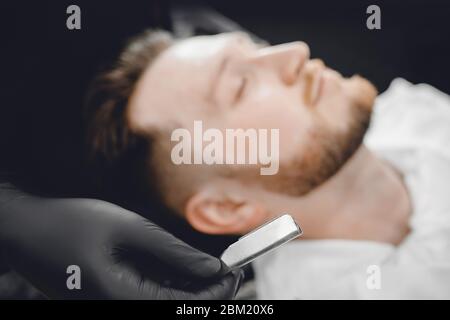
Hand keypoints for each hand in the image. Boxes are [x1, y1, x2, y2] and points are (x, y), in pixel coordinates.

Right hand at [0, 183, 242, 298]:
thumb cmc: (70, 223)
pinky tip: (181, 265)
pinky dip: (168, 280)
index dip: (215, 293)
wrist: (24, 228)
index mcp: (122, 297)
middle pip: (174, 306)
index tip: (236, 272)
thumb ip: (173, 252)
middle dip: (206, 290)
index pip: (182, 306)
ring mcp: (111, 301)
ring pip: (161, 299)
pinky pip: (145, 292)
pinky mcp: (107, 293)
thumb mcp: (129, 230)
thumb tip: (211, 267)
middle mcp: (117, 305)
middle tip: (229, 268)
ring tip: (210, 265)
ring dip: (188, 285)